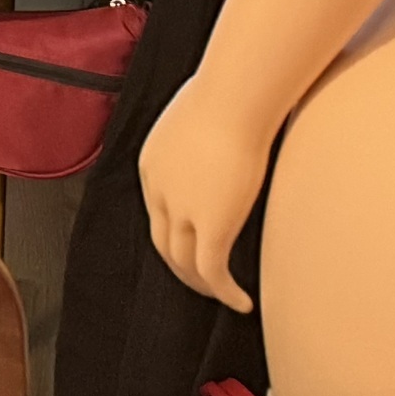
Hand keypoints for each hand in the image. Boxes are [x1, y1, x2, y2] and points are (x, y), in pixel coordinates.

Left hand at [140, 75, 270, 312]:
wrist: (232, 97)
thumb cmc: (225, 93)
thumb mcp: (198, 115)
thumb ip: (201, 134)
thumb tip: (225, 131)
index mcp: (152, 165)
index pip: (159, 212)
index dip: (177, 234)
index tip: (198, 245)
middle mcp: (160, 191)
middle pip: (164, 243)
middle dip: (182, 268)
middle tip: (206, 283)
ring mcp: (182, 210)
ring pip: (184, 264)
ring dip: (203, 285)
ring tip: (224, 296)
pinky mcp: (211, 224)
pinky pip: (212, 271)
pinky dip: (224, 292)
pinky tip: (241, 302)